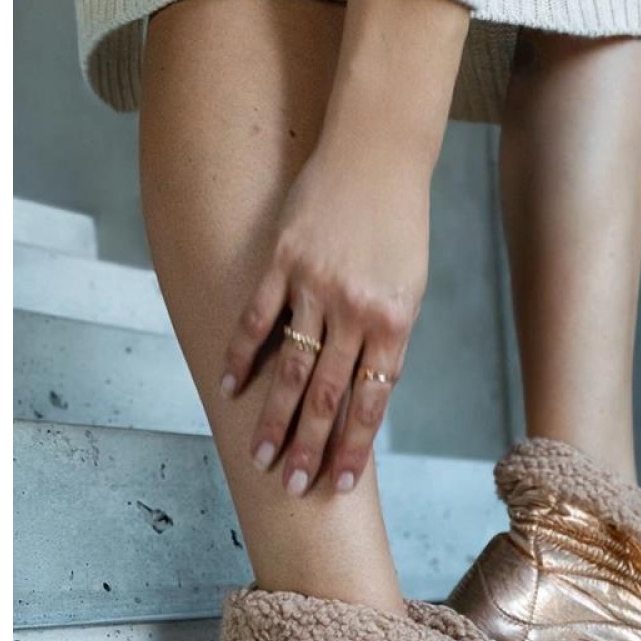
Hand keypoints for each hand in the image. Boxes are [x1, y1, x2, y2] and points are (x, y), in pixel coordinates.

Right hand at [220, 149, 428, 494]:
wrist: (380, 154)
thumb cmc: (400, 225)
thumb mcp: (410, 285)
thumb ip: (387, 336)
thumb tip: (366, 387)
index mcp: (395, 321)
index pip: (373, 399)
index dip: (355, 446)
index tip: (340, 484)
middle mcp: (356, 310)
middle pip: (329, 394)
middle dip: (310, 446)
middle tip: (290, 486)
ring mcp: (316, 285)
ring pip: (292, 366)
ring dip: (274, 416)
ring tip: (260, 455)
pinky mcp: (284, 260)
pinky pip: (258, 316)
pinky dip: (242, 354)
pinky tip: (230, 388)